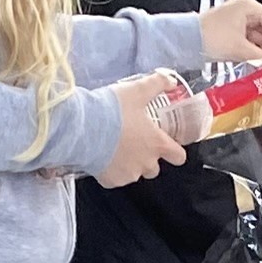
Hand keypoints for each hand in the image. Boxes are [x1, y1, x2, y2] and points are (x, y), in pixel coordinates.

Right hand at [94, 72, 192, 187]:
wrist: (82, 128)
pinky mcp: (110, 181)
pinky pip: (115, 178)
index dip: (176, 151)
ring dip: (130, 164)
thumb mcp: (137, 91)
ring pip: (135, 173)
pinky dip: (111, 170)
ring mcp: (128, 174)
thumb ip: (157, 84)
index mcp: (157, 144)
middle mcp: (146, 163)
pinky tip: (103, 155)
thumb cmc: (112, 110)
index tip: (169, 145)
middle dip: (148, 158)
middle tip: (135, 142)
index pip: (179, 156)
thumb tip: (172, 81)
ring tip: (116, 147)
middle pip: (155, 168)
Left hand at [199, 0, 261, 60]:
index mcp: (249, 7)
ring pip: (260, 37)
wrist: (183, 40)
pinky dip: (254, 51)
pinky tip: (257, 63)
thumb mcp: (240, 48)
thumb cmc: (208, 37)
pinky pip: (249, 41)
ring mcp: (238, 20)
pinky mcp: (231, 30)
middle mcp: (245, 10)